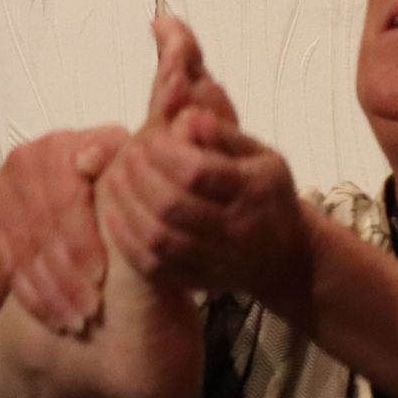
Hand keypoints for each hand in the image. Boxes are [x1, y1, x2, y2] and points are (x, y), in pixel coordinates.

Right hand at [0, 126, 123, 328]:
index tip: (100, 276)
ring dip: (52, 293)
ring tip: (77, 321)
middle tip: (91, 310)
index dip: (82, 240)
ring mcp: (3, 191)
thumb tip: (98, 161)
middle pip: (44, 229)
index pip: (65, 197)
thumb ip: (120, 165)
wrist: (56, 184)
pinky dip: (34, 297)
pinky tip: (54, 318)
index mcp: (61, 147)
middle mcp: (26, 162)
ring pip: (27, 251)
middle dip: (69, 275)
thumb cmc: (104, 180)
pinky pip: (10, 265)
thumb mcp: (119, 166)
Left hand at [99, 78, 311, 312]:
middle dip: (139, 176)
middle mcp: (238, 229)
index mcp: (256, 190)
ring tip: (116, 178)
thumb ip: (222, 133)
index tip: (149, 137)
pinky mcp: (196, 280)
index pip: (198, 171)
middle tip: (127, 155)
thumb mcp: (258, 155)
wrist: (282, 257)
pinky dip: (126, 239)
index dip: (163, 152)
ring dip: (126, 205)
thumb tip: (186, 116)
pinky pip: (153, 265)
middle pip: (172, 205)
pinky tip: (115, 213)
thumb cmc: (266, 194)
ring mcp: (216, 261)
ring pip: (158, 238)